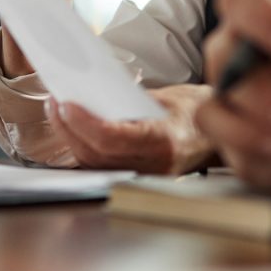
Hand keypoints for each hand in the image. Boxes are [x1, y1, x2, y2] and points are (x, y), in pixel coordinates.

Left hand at [46, 84, 215, 174]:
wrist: (214, 137)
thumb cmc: (192, 112)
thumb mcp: (164, 98)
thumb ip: (128, 100)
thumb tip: (89, 92)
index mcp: (164, 141)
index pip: (113, 139)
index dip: (84, 123)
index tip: (65, 104)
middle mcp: (153, 165)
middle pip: (96, 153)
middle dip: (68, 128)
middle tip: (55, 103)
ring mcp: (143, 176)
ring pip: (94, 163)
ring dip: (70, 138)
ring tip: (58, 112)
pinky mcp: (135, 178)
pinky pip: (101, 166)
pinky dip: (82, 148)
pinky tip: (72, 130)